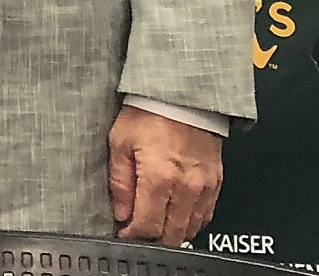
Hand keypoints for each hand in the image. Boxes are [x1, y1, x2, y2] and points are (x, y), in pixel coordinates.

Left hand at [108, 105, 222, 244]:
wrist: (182, 96)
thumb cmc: (149, 113)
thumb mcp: (120, 143)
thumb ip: (120, 182)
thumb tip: (121, 212)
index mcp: (159, 178)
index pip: (148, 226)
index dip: (133, 236)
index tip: (124, 233)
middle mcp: (186, 187)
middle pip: (172, 234)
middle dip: (152, 238)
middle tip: (137, 231)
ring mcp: (205, 187)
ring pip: (191, 229)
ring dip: (172, 233)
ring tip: (155, 224)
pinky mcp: (216, 183)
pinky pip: (206, 216)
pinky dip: (191, 222)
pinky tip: (176, 216)